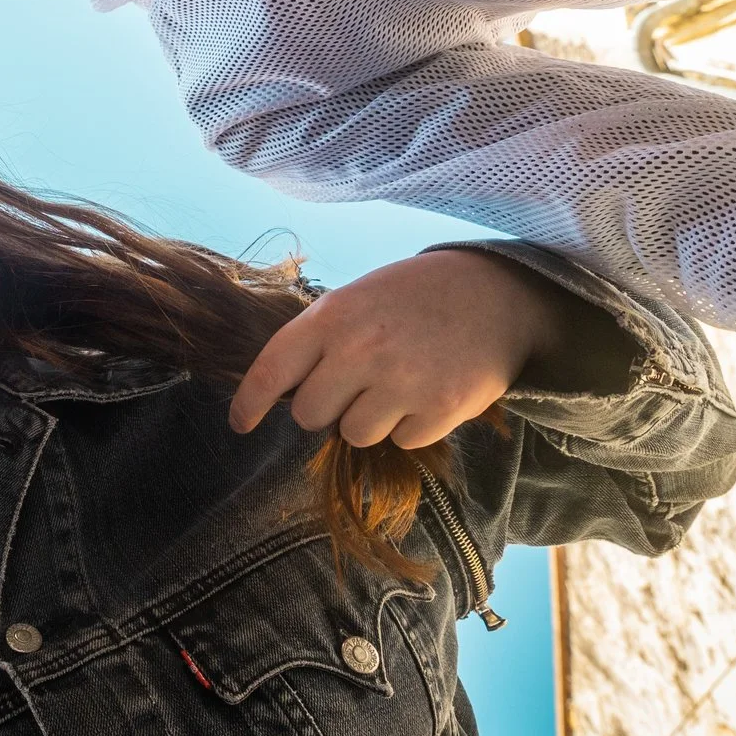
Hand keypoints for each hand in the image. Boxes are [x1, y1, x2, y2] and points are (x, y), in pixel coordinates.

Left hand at [228, 250, 562, 449]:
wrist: (495, 293)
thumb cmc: (414, 295)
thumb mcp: (357, 298)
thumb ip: (321, 339)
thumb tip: (288, 391)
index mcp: (332, 317)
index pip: (271, 371)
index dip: (248, 403)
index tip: (240, 423)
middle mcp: (360, 352)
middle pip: (309, 415)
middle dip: (324, 406)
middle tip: (352, 384)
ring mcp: (402, 384)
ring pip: (353, 435)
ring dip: (368, 419)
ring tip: (395, 384)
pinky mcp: (440, 410)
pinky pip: (401, 442)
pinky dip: (410, 426)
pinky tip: (426, 391)